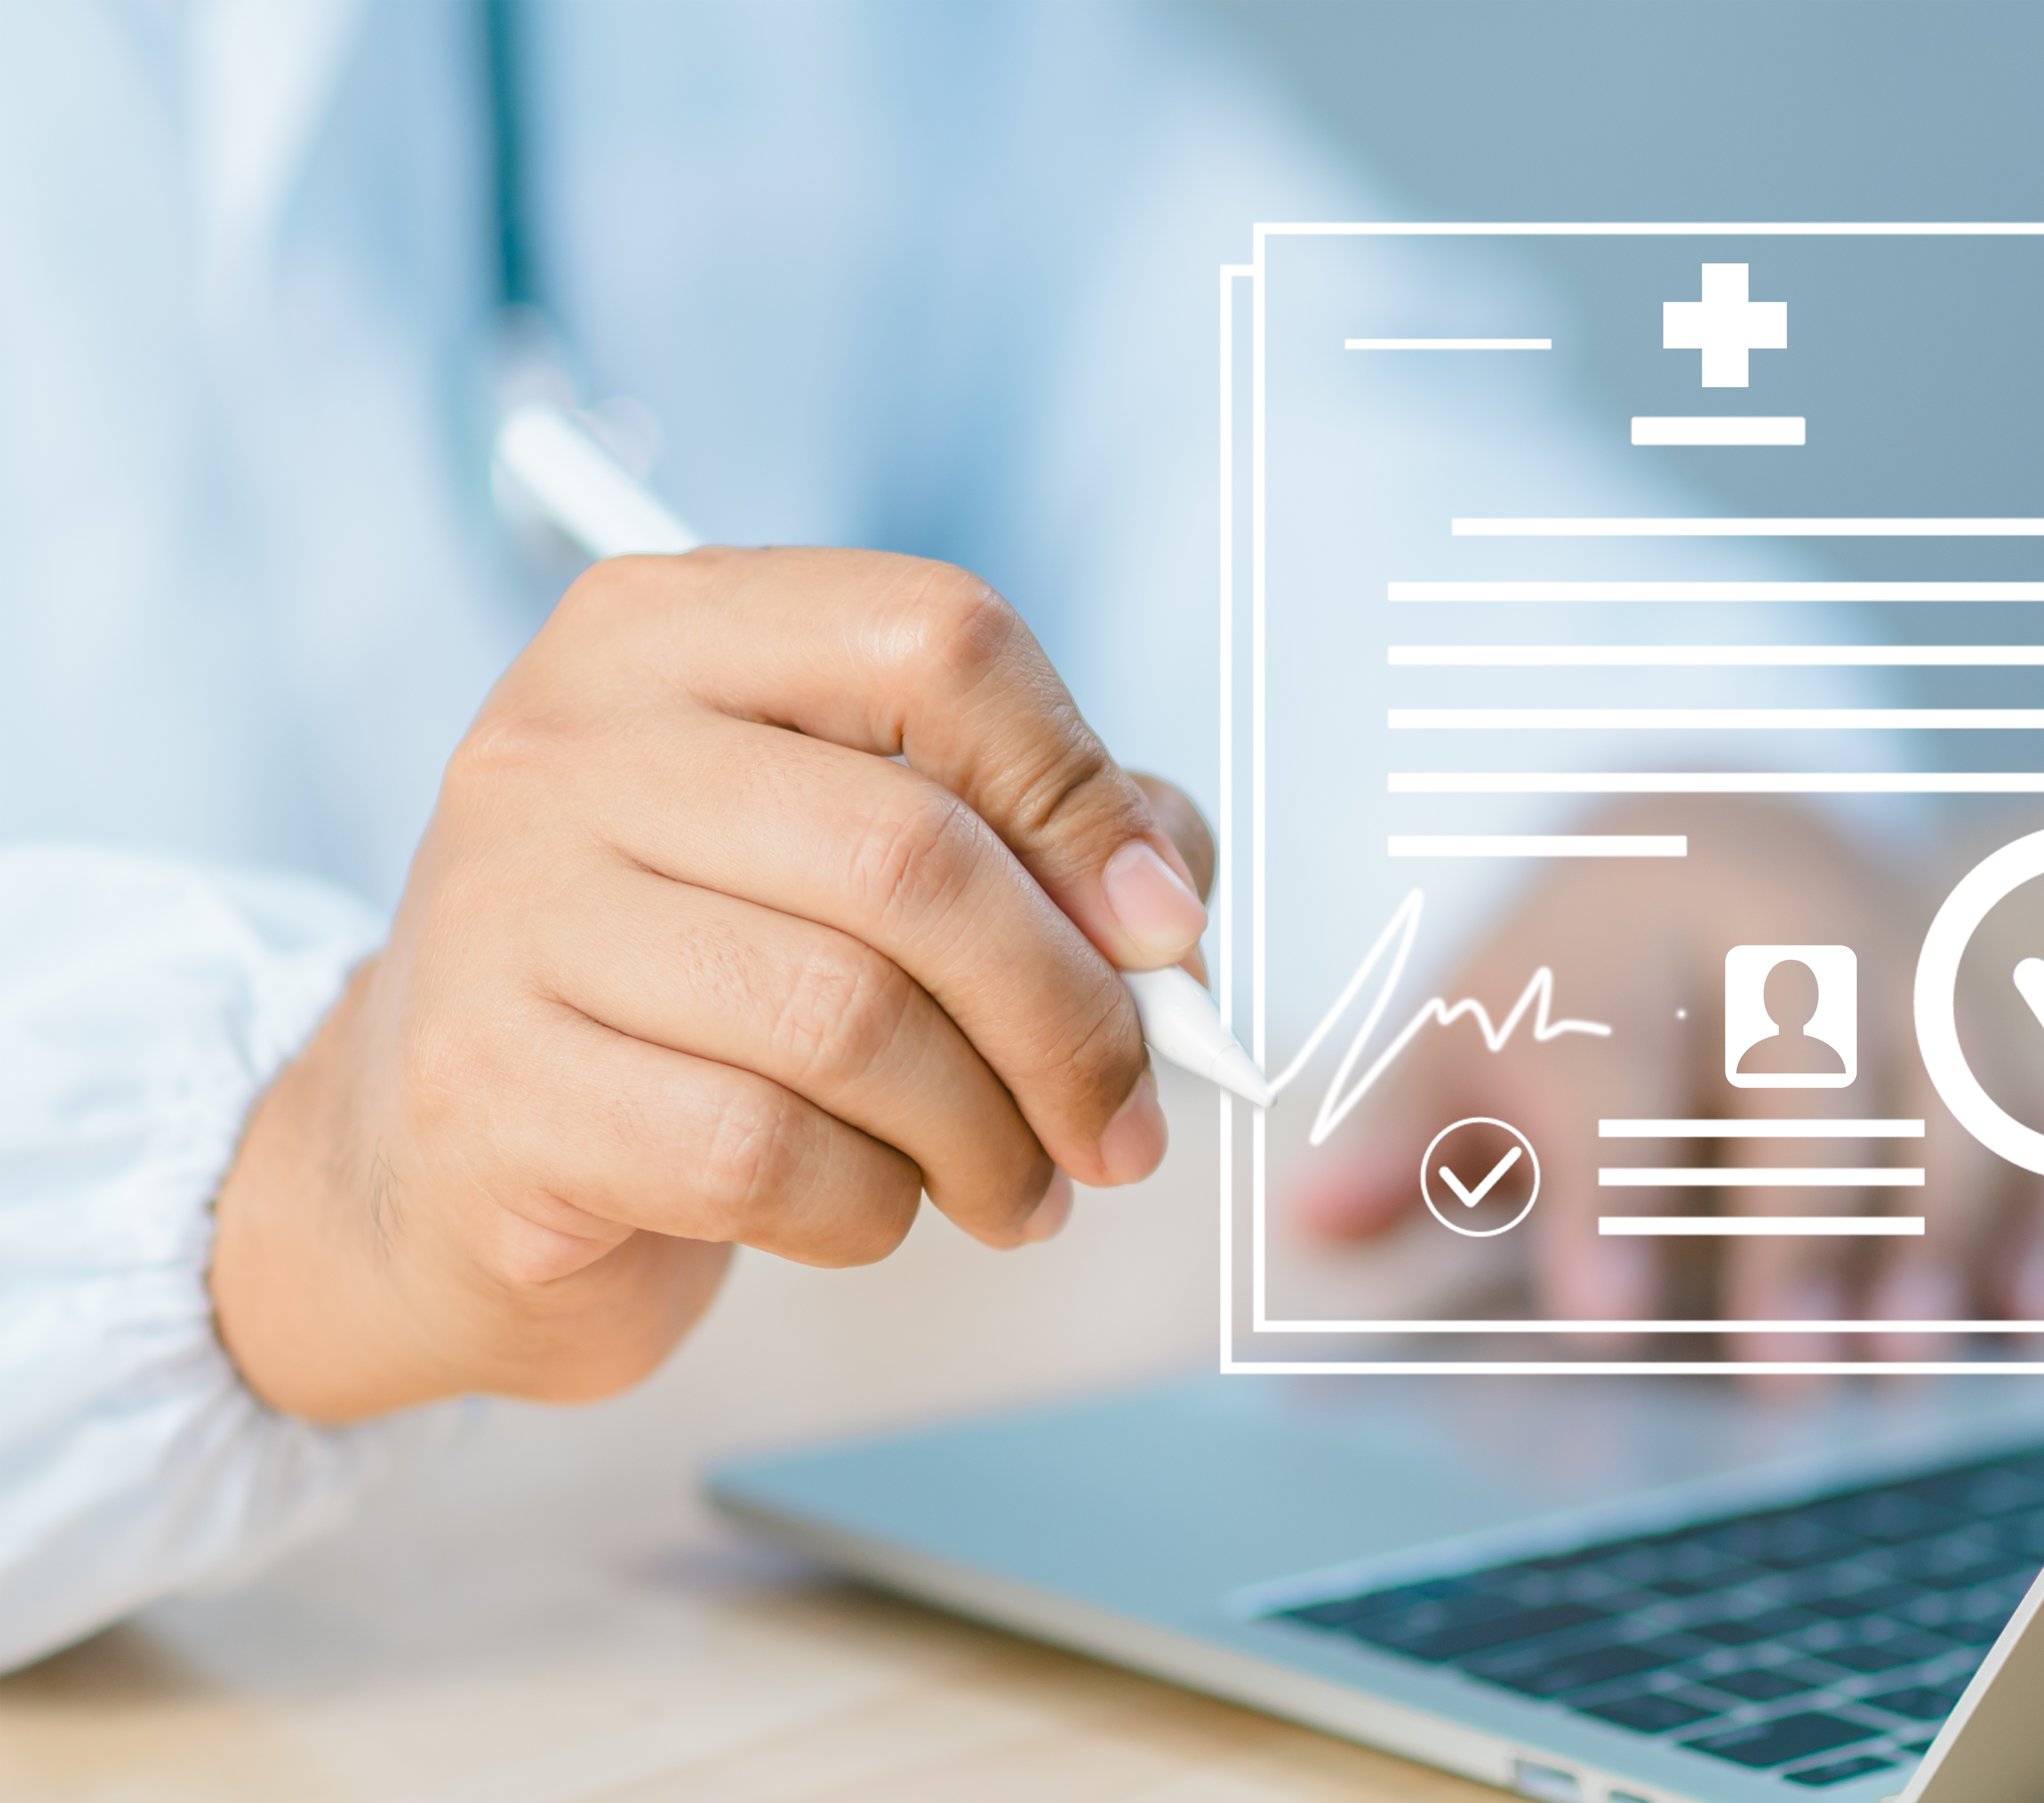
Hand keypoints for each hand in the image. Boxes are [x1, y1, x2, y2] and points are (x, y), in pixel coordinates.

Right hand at [211, 548, 1215, 1421]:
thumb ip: (1033, 844)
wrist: (432, 1165)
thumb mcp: (849, 862)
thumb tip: (1169, 910)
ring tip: (1018, 1186)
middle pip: (913, 855)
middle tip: (1124, 1122)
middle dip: (1070, 1016)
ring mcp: (509, 912)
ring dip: (988, 1136)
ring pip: (852, 1022)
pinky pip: (764, 1155)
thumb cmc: (690, 996)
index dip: (1085, 796)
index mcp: (670, 632)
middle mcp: (568, 744)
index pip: (939, 642)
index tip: (1162, 930)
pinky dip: (869, 1210)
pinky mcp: (491, 1090)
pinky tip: (872, 1212)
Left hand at [1293, 797, 2043, 1373]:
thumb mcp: (1479, 1028)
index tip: (1602, 1319)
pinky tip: (2027, 1320)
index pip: (1612, 1060)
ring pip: (1953, 1084)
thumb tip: (1318, 1218)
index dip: (1608, 1193)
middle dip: (1800, 1223)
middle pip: (1810, 1066)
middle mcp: (1786, 921)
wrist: (1725, 844)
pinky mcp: (2005, 1019)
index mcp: (1624, 921)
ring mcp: (1917, 959)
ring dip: (1938, 1230)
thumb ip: (1415, 1131)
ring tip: (1904, 1359)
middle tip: (1784, 1375)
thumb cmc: (1579, 984)